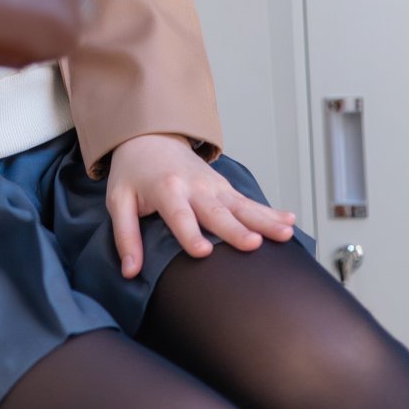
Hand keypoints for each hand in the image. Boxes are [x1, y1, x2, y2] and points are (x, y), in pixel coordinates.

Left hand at [106, 132, 297, 275]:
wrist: (151, 137)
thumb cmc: (134, 173)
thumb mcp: (118, 200)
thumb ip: (125, 236)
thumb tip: (130, 271)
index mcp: (166, 190)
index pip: (179, 215)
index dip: (190, 234)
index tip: (202, 252)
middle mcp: (194, 187)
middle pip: (217, 212)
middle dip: (235, 229)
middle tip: (254, 244)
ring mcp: (213, 187)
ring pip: (241, 206)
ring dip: (264, 220)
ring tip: (285, 232)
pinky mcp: (225, 188)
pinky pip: (249, 202)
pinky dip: (270, 211)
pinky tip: (290, 221)